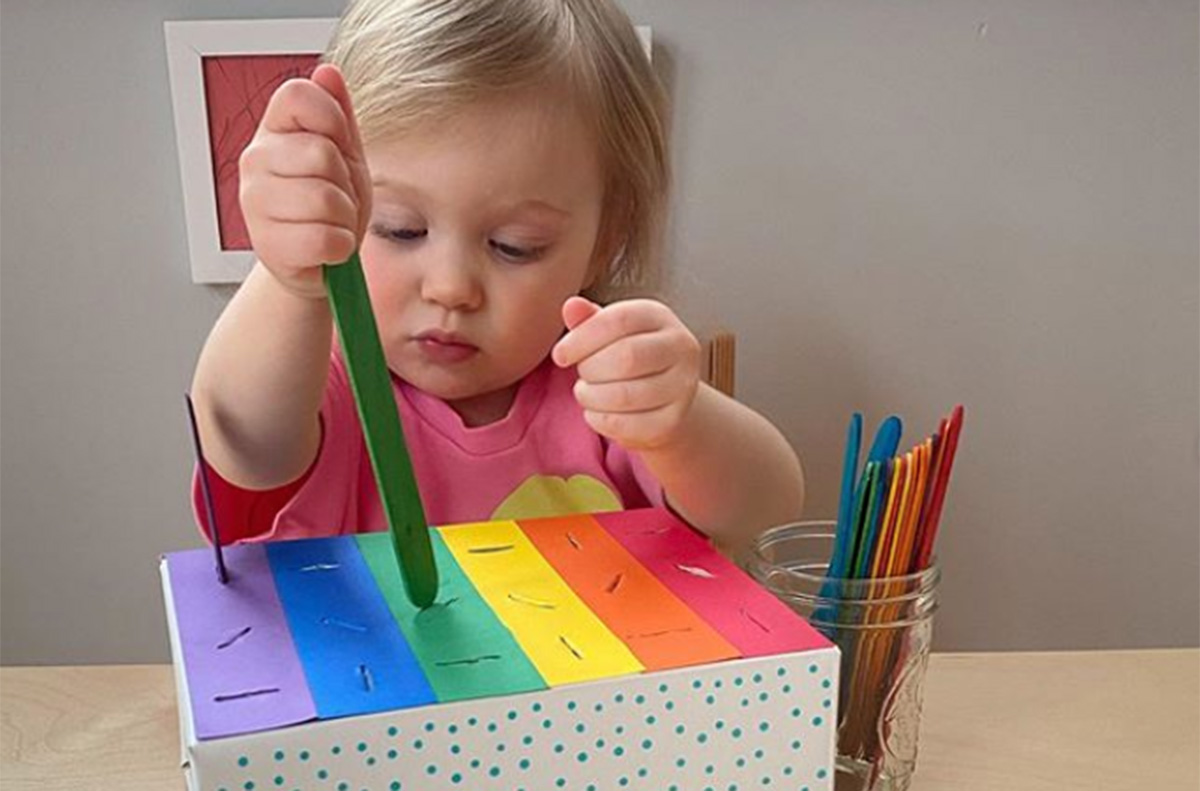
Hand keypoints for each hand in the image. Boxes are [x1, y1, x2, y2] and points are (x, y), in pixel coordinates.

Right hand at [238, 63, 370, 298]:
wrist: (319, 259)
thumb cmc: (329, 206)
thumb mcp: (344, 154)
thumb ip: (337, 113)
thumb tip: (328, 72)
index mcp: (274, 130)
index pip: (300, 96)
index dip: (332, 119)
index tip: (337, 145)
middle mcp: (255, 160)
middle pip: (322, 153)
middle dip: (345, 182)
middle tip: (335, 197)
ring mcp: (255, 203)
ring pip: (326, 200)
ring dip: (344, 218)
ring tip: (330, 223)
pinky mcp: (268, 245)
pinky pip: (326, 239)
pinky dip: (339, 247)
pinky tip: (326, 247)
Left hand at [552, 296, 701, 449]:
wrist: (663, 397)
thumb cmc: (628, 356)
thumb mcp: (609, 332)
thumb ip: (588, 320)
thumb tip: (571, 306)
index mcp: (659, 316)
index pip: (619, 320)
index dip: (582, 338)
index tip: (560, 355)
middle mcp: (680, 346)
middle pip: (627, 357)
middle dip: (590, 369)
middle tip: (582, 375)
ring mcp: (683, 385)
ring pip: (626, 395)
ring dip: (592, 397)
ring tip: (586, 393)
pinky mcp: (674, 419)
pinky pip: (628, 424)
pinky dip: (600, 420)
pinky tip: (595, 412)